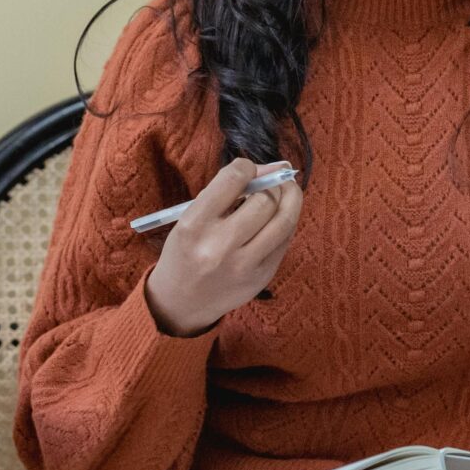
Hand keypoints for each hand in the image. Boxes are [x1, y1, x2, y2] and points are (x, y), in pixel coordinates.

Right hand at [143, 157, 302, 336]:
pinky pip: (285, 239)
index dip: (247, 166)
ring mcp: (244, 264)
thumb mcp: (189, 218)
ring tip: (283, 190)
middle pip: (264, 200)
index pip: (233, 179)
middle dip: (269, 185)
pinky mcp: (262, 276)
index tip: (247, 169)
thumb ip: (223, 193)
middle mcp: (220, 245)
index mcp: (194, 224)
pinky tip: (279, 215)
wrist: (181, 302)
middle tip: (265, 183)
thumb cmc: (185, 252)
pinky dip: (286, 221)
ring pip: (284, 219)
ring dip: (288, 198)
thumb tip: (270, 167)